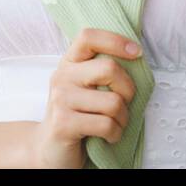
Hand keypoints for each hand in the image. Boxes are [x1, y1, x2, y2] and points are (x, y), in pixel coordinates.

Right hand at [26, 27, 139, 167]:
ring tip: (115, 123)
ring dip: (123, 118)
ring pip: (113, 102)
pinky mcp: (63, 123)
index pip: (89, 37)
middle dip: (128, 89)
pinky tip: (109, 136)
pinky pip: (106, 125)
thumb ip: (100, 70)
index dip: (115, 41)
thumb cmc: (77, 115)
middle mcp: (62, 76)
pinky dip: (116, 134)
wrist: (49, 148)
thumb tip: (135, 55)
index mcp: (69, 63)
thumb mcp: (84, 87)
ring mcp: (61, 100)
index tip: (136, 52)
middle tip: (125, 102)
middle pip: (109, 68)